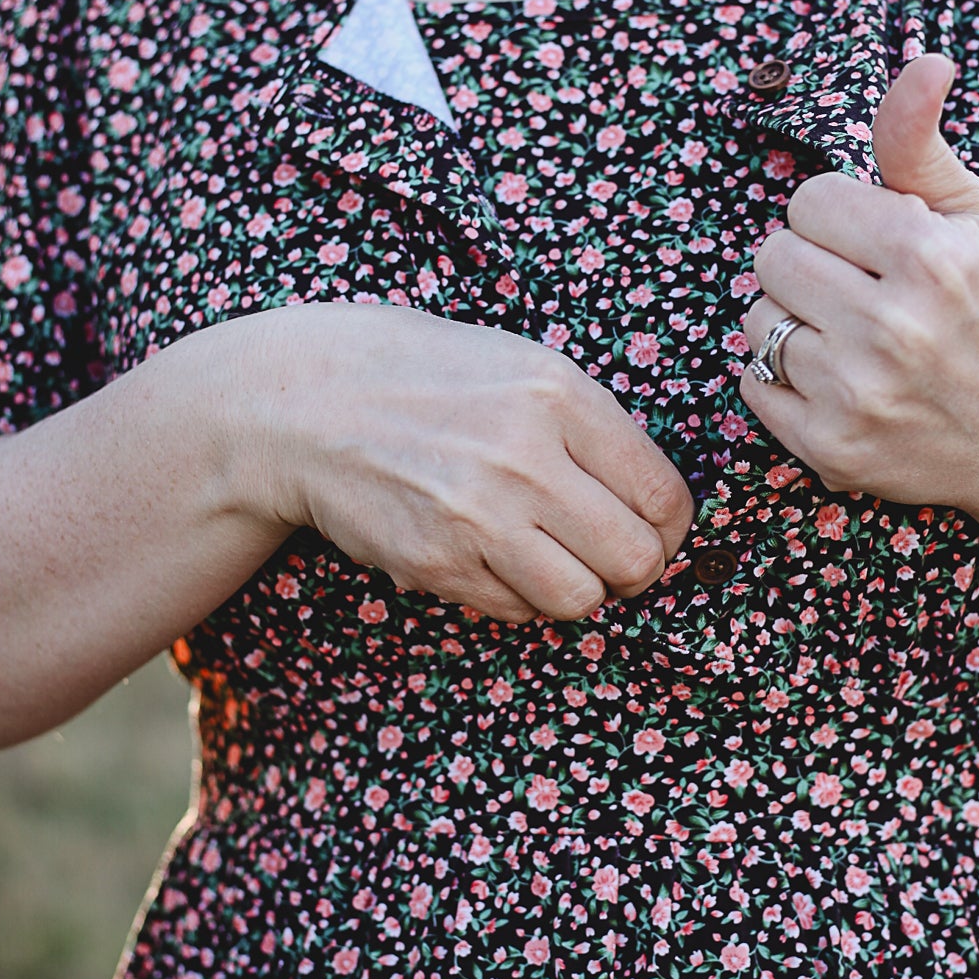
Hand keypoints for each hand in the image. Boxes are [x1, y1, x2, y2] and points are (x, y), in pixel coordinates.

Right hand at [226, 302, 695, 623]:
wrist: (308, 404)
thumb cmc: (428, 380)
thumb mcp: (522, 366)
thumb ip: (593, 429)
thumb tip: (660, 507)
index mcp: (559, 395)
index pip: (663, 495)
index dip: (671, 528)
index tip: (655, 530)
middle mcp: (525, 456)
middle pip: (635, 557)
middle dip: (634, 567)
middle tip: (611, 556)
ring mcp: (478, 515)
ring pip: (582, 598)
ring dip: (580, 590)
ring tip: (556, 560)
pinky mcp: (437, 562)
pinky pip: (518, 612)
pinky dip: (520, 597)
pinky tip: (495, 557)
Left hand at [739, 53, 978, 519]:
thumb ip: (923, 143)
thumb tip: (923, 61)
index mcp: (931, 258)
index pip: (809, 202)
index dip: (839, 215)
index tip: (877, 241)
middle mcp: (893, 329)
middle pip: (772, 257)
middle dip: (811, 262)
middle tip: (861, 287)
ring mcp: (859, 395)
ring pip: (756, 320)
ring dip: (794, 320)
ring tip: (853, 335)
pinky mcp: (832, 449)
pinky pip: (751, 383)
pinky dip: (782, 377)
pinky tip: (840, 379)